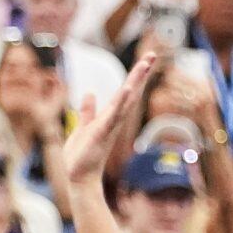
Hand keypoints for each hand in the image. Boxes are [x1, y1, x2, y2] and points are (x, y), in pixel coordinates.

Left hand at [61, 53, 159, 191]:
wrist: (79, 178)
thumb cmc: (81, 157)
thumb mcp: (83, 127)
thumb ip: (88, 111)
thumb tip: (90, 93)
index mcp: (109, 116)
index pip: (124, 92)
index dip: (134, 76)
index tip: (146, 60)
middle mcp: (114, 119)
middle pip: (131, 92)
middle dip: (141, 73)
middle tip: (152, 54)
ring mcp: (110, 126)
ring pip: (126, 100)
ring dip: (135, 82)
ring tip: (145, 65)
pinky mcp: (102, 133)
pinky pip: (113, 116)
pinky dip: (121, 103)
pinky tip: (127, 89)